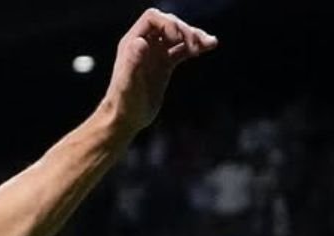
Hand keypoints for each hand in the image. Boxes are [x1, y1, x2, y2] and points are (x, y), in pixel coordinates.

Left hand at [103, 8, 217, 135]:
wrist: (125, 120)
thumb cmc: (124, 104)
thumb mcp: (128, 84)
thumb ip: (132, 63)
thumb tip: (140, 42)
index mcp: (132, 43)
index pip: (153, 18)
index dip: (168, 23)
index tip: (179, 38)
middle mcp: (144, 45)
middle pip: (169, 24)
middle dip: (184, 30)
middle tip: (196, 45)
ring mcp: (155, 54)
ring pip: (178, 36)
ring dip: (194, 36)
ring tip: (210, 43)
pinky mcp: (164, 65)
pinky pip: (182, 50)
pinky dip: (195, 47)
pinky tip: (209, 46)